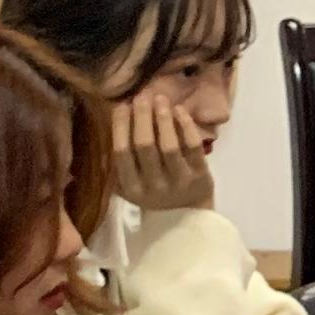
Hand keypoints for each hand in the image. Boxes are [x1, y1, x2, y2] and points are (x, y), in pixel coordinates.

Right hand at [110, 88, 216, 214]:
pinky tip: (180, 110)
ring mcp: (179, 182)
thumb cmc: (154, 193)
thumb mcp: (132, 184)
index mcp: (132, 188)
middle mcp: (154, 187)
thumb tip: (113, 121)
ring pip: (169, 146)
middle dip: (141, 117)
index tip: (121, 105)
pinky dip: (186, 126)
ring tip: (160, 99)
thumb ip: (121, 161)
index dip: (120, 126)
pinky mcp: (201, 176)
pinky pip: (193, 147)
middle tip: (141, 96)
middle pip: (144, 146)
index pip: (122, 153)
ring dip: (163, 118)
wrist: (187, 218)